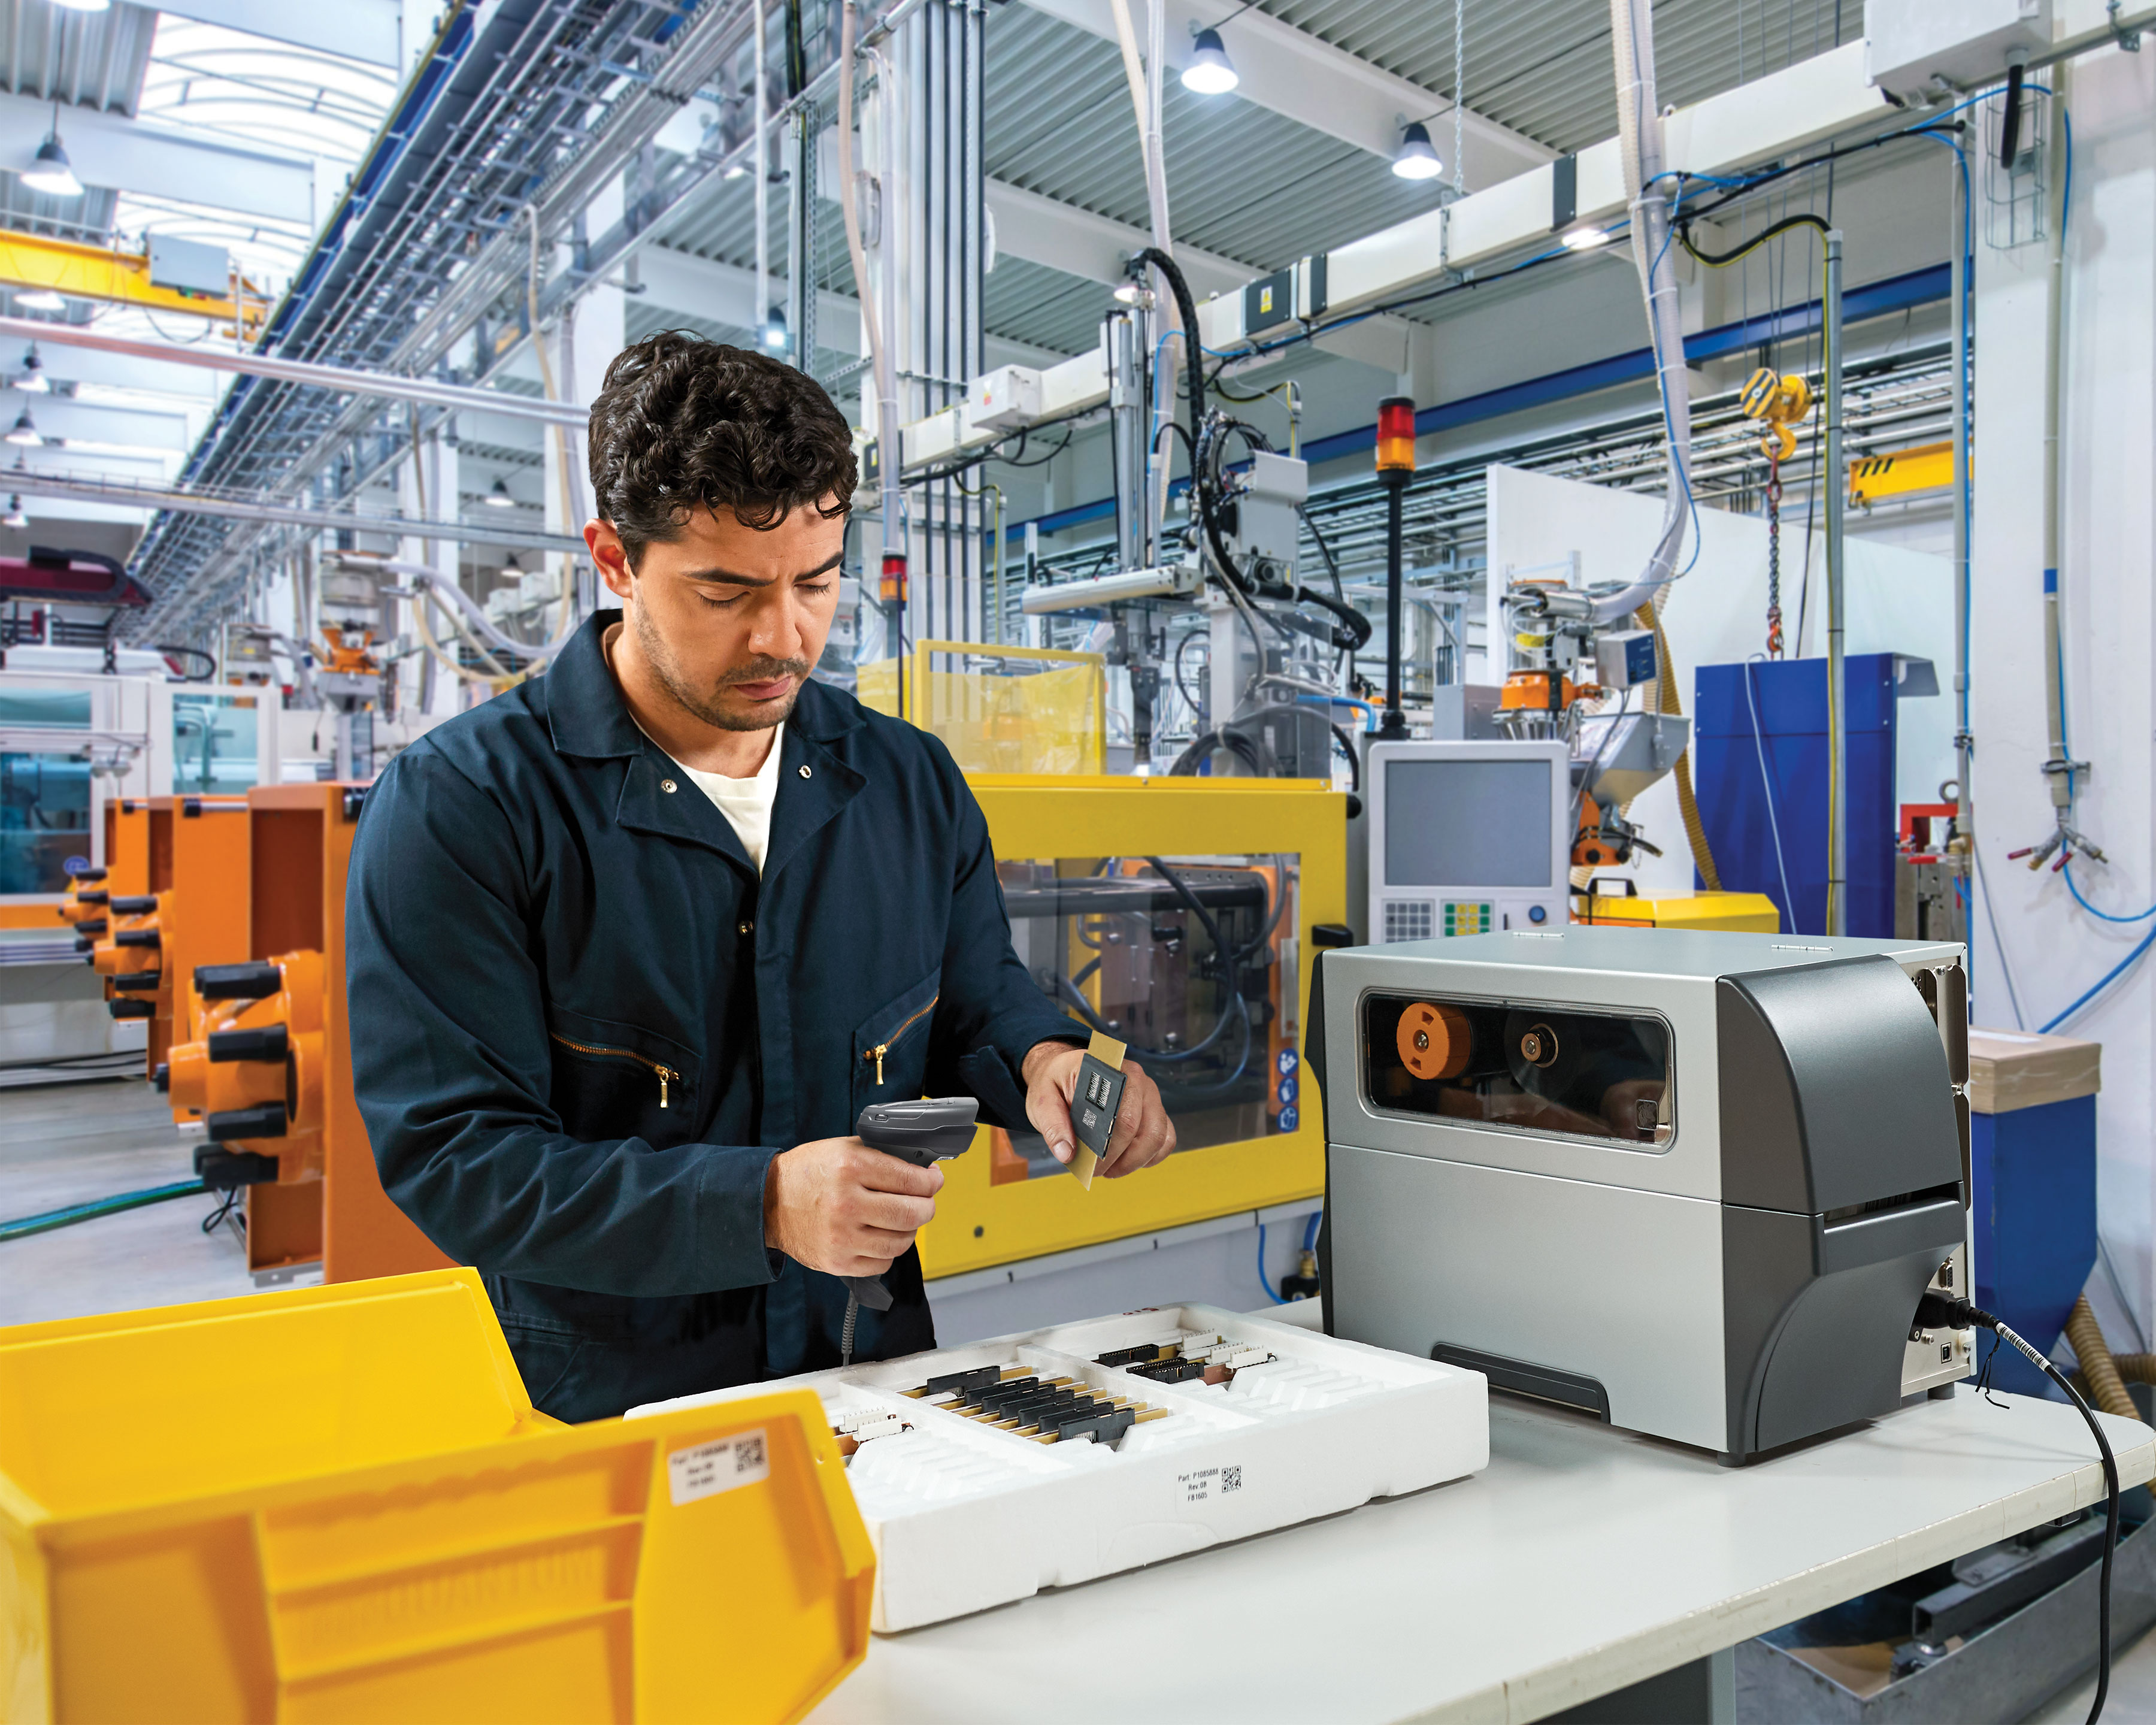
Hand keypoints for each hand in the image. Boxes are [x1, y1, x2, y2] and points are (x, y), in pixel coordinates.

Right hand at [763, 1138, 943, 1275]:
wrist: (767, 1203)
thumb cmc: (807, 1173)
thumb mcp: (842, 1148)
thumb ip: (882, 1154)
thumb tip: (921, 1167)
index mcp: (851, 1168)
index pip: (912, 1180)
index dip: (931, 1182)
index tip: (933, 1181)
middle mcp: (847, 1203)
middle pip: (912, 1214)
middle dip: (927, 1207)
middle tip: (925, 1202)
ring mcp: (842, 1237)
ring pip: (901, 1242)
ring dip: (909, 1231)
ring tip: (900, 1220)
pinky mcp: (837, 1261)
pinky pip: (882, 1263)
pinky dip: (887, 1252)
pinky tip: (879, 1237)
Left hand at [1022, 1041, 1175, 1178]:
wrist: (1064, 1072)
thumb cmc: (1055, 1083)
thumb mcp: (1041, 1100)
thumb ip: (1052, 1126)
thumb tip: (1067, 1154)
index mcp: (1107, 1069)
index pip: (1119, 1114)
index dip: (1108, 1147)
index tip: (1091, 1165)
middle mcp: (1135, 1077)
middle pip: (1141, 1128)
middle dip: (1118, 1159)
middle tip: (1095, 1172)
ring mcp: (1148, 1093)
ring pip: (1157, 1136)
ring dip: (1134, 1161)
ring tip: (1109, 1169)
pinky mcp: (1155, 1109)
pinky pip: (1165, 1138)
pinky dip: (1149, 1156)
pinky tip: (1126, 1162)